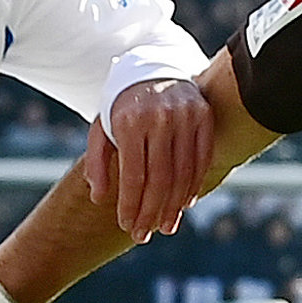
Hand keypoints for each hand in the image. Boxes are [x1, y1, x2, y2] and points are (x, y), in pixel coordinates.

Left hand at [84, 73, 215, 240]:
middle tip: (144, 234)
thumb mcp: (101, 127)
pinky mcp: (204, 117)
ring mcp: (186, 116)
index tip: (127, 225)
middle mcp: (160, 118)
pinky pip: (202, 159)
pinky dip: (194, 185)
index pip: (133, 175)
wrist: (154, 68)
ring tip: (165, 226)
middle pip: (159, 179)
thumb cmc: (122, 106)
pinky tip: (185, 204)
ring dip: (174, 206)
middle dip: (151, 212)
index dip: (131, 204)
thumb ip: (97, 161)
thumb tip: (99, 197)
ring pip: (183, 173)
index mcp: (130, 121)